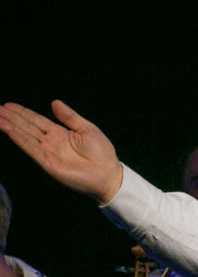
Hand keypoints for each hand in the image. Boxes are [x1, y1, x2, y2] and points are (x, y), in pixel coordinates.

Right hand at [0, 100, 123, 203]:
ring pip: (26, 136)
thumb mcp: (87, 129)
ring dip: (11, 127)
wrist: (108, 174)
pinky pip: (32, 150)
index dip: (23, 113)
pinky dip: (21, 140)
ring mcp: (48, 152)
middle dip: (11, 118)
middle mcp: (51, 142)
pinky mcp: (48, 163)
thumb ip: (69, 117)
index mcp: (60, 133)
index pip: (36, 120)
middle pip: (27, 127)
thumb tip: (54, 102)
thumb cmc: (102, 152)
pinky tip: (10, 131)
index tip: (8, 105)